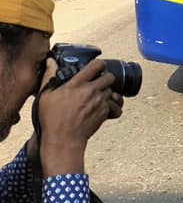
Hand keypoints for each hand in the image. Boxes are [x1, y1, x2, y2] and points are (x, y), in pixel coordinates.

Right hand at [37, 59, 120, 175]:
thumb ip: (49, 77)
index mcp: (77, 83)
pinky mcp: (105, 113)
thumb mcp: (46, 96)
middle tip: (99, 83)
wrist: (63, 139)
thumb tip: (51, 63)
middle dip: (106, 78)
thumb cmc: (53, 119)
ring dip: (108, 93)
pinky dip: (113, 107)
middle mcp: (91, 90)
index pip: (96, 65)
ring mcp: (100, 102)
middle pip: (110, 77)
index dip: (98, 64)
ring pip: (113, 92)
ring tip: (100, 97)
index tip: (97, 67)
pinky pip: (116, 107)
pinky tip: (107, 108)